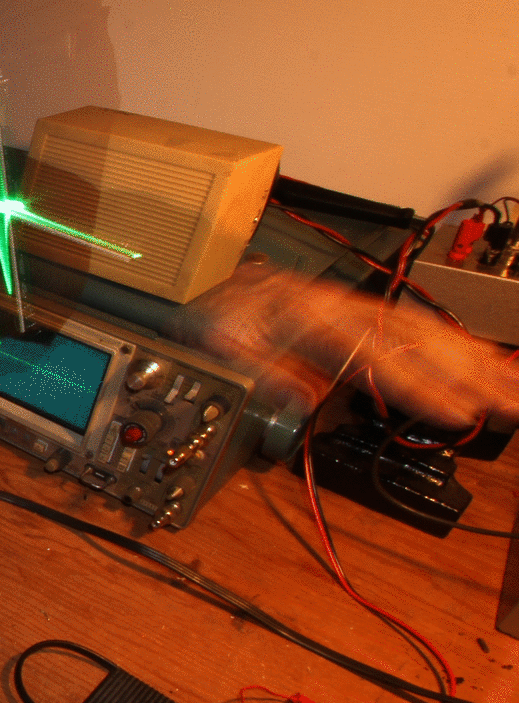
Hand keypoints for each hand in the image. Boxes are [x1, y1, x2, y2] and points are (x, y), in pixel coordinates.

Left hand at [169, 259, 518, 429]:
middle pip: (416, 338)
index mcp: (312, 314)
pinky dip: (455, 349)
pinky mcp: (361, 321)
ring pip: (424, 332)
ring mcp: (356, 312)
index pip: (377, 354)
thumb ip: (261, 372)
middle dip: (467, 372)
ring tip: (512, 388)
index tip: (454, 410)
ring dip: (472, 361)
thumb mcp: (222, 347)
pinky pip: (414, 333)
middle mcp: (343, 307)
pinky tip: (485, 366)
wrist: (213, 292)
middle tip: (509, 401)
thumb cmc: (217, 319)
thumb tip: (301, 397)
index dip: (419, 383)